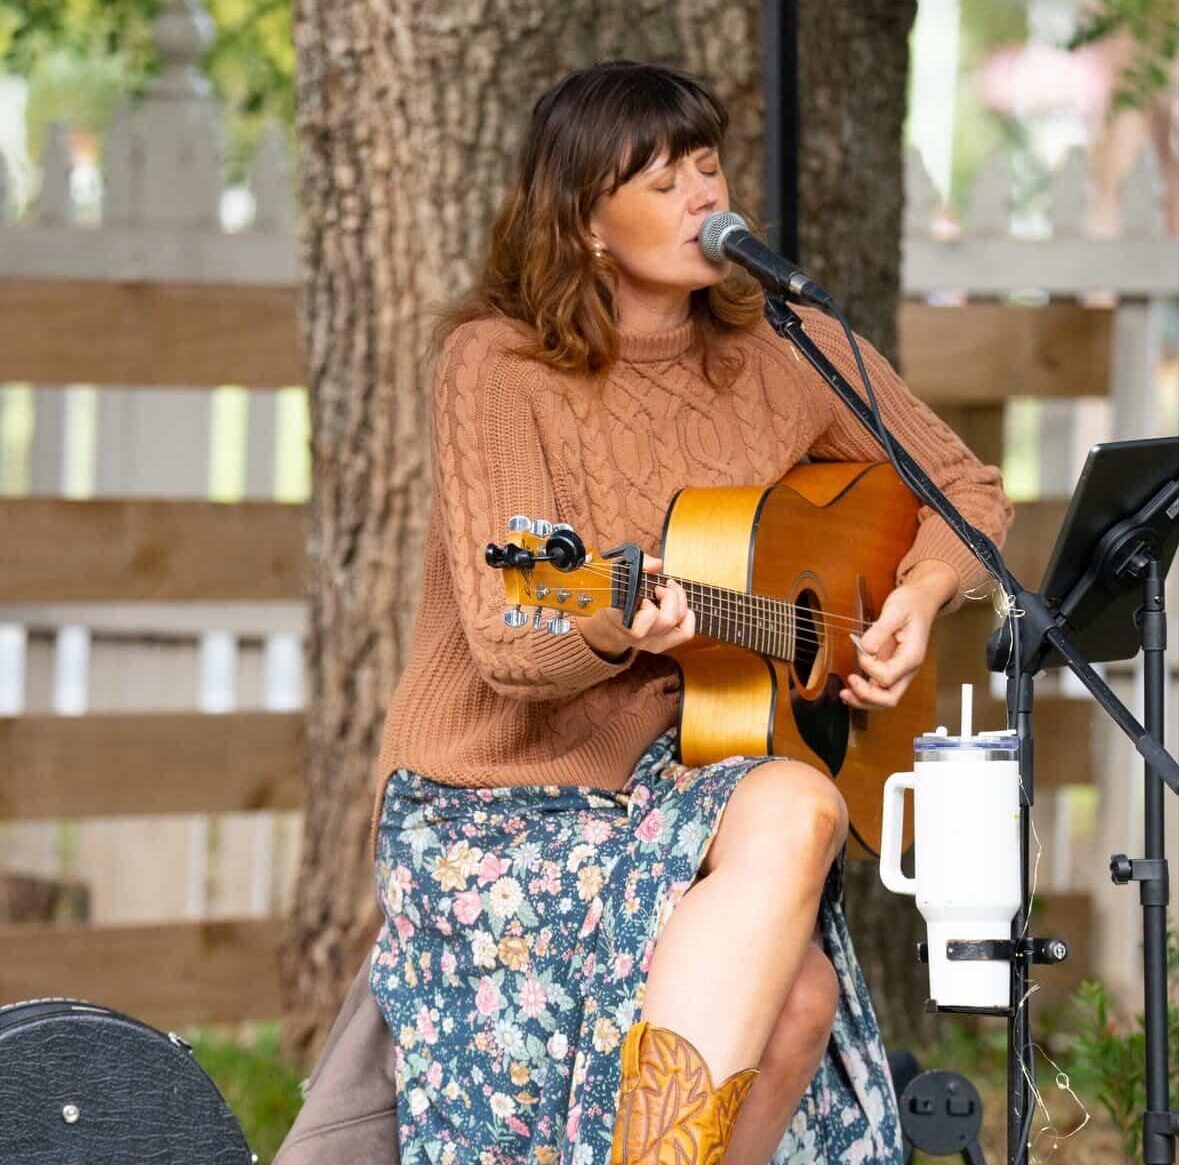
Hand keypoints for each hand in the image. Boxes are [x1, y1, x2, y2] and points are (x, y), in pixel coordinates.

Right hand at [581, 555, 695, 657]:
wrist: (607, 624)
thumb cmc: (613, 595)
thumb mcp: (617, 574)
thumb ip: (635, 565)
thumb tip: (656, 564)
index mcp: (621, 622)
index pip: (639, 628)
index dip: (648, 609)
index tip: (644, 594)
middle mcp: (636, 637)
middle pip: (667, 621)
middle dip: (670, 597)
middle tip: (660, 587)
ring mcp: (649, 643)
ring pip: (678, 626)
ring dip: (679, 603)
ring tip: (669, 592)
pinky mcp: (661, 644)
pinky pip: (685, 633)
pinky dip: (688, 616)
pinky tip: (678, 605)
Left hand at [840, 561, 956, 710]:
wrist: (920, 602)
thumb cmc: (910, 604)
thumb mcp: (895, 610)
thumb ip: (880, 630)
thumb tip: (865, 648)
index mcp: (911, 656)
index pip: (888, 676)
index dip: (869, 668)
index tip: (861, 649)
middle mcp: (907, 669)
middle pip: (890, 698)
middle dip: (867, 696)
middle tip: (849, 682)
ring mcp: (900, 671)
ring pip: (884, 699)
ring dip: (863, 700)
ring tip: (844, 694)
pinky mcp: (891, 669)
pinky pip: (879, 690)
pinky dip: (864, 694)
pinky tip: (850, 690)